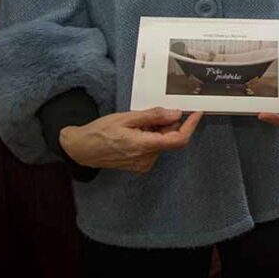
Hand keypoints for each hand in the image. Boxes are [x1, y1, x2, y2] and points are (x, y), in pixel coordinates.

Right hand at [60, 107, 202, 172]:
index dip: (191, 126)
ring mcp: (143, 164)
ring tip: (138, 124)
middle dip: (168, 125)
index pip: (178, 139)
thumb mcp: (127, 117)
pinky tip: (136, 132)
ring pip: (162, 143)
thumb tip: (176, 114)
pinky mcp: (140, 166)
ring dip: (158, 131)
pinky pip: (154, 149)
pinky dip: (152, 138)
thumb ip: (153, 116)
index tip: (196, 113)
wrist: (82, 150)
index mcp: (144, 146)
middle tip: (152, 114)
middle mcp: (147, 159)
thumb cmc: (101, 131)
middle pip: (170, 139)